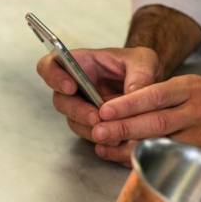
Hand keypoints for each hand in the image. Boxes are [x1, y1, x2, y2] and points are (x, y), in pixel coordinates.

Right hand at [36, 47, 160, 142]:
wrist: (150, 87)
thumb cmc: (139, 66)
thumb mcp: (144, 61)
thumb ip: (140, 73)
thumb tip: (135, 92)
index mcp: (80, 63)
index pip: (50, 66)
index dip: (54, 77)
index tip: (70, 87)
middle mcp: (75, 87)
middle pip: (60, 100)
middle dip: (77, 110)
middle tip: (95, 117)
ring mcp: (82, 108)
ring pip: (74, 121)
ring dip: (89, 128)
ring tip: (111, 132)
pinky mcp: (93, 127)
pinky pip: (90, 136)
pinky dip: (102, 140)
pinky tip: (117, 140)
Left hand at [90, 75, 200, 164]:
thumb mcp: (187, 85)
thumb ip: (156, 95)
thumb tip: (118, 109)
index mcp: (189, 89)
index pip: (155, 95)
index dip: (128, 104)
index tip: (105, 110)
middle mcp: (197, 112)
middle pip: (156, 122)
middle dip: (123, 128)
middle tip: (98, 131)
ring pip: (162, 144)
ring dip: (129, 149)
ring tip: (105, 148)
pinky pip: (171, 160)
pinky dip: (147, 160)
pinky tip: (126, 159)